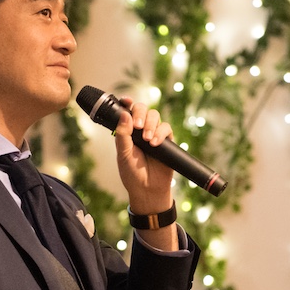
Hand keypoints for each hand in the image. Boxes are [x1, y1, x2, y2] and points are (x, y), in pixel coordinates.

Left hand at [113, 97, 173, 214]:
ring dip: (151, 124)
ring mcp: (154, 133)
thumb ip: (122, 134)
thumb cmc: (132, 173)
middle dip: (140, 113)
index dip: (127, 103)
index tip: (126, 101)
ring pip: (155, 116)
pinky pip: (166, 128)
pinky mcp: (167, 140)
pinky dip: (160, 133)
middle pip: (142, 109)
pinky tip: (155, 143)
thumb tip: (124, 113)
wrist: (147, 189)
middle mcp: (140, 130)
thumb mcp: (123, 153)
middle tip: (138, 127)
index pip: (127, 112)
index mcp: (127, 131)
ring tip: (147, 139)